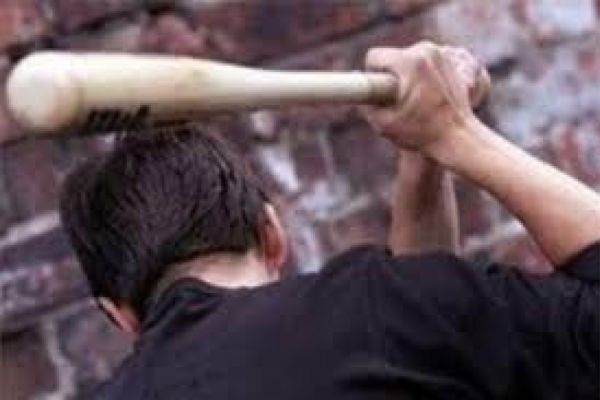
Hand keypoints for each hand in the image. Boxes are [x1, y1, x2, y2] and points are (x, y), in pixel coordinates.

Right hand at [363, 42, 489, 158]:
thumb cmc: (421, 133)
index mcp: (408, 62)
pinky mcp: (450, 59)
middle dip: (390, 76)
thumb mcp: (383, 123)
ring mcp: (441, 52)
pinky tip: (426, 96)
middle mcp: (426, 50)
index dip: (371, 76)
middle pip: (392, 56)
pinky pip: (424, 62)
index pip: (374, 57)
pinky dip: (420, 75)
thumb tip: (356, 87)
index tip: (379, 94)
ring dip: (405, 75)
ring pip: (408, 58)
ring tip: (414, 100)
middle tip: (398, 101)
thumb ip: (364, 104)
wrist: (458, 137)